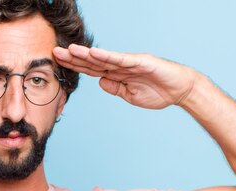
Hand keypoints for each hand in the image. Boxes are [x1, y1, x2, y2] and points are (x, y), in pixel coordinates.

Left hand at [53, 44, 198, 109]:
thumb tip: (100, 82)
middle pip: (92, 62)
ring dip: (86, 55)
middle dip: (73, 58)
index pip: (90, 69)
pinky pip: (121, 59)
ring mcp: (129, 62)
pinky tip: (94, 53)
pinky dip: (107, 56)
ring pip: (103, 58)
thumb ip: (115, 88)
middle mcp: (120, 66)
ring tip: (70, 50)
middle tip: (54, 52)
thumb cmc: (157, 92)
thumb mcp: (129, 95)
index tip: (58, 63)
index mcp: (116, 74)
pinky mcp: (140, 62)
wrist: (180, 90)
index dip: (74, 66)